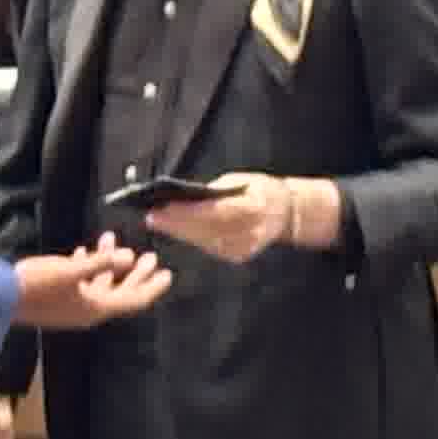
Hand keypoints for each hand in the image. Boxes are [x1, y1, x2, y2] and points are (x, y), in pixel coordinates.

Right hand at [11, 235, 169, 329]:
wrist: (0, 298)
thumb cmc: (37, 284)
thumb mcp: (71, 270)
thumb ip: (101, 263)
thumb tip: (130, 257)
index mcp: (96, 308)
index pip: (133, 300)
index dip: (152, 287)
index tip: (167, 273)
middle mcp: (88, 310)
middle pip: (120, 292)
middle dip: (136, 274)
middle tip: (151, 256)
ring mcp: (72, 306)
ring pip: (100, 285)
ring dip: (110, 264)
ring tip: (113, 240)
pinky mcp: (58, 299)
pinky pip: (82, 283)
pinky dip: (89, 267)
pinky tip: (84, 251)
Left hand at [143, 171, 307, 267]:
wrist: (287, 212)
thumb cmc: (260, 188)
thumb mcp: (239, 181)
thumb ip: (214, 192)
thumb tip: (183, 197)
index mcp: (252, 207)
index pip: (211, 212)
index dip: (185, 212)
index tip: (162, 207)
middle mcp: (248, 232)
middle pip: (203, 230)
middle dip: (175, 224)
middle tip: (151, 216)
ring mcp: (244, 248)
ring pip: (203, 241)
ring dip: (179, 232)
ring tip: (157, 221)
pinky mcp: (238, 257)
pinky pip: (209, 247)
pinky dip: (192, 238)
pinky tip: (176, 230)